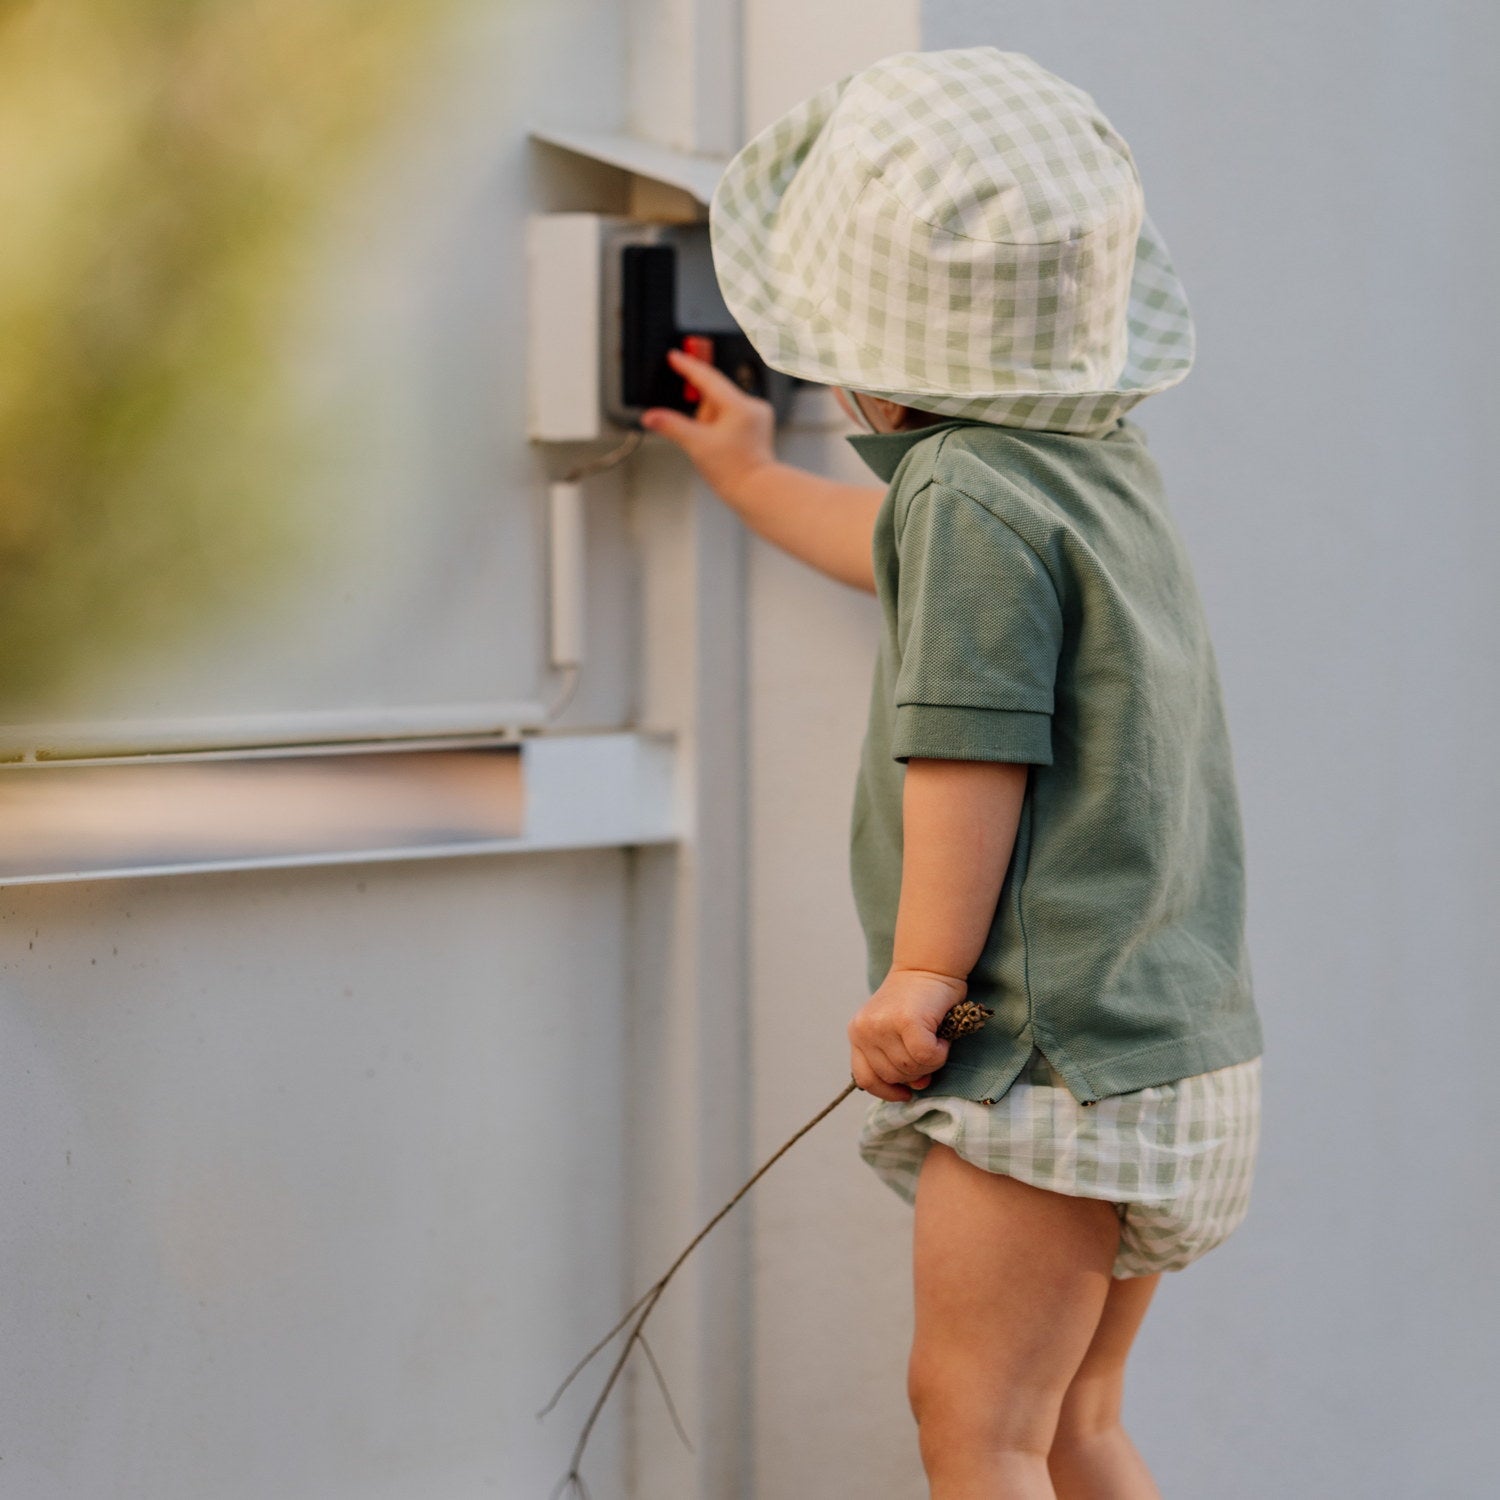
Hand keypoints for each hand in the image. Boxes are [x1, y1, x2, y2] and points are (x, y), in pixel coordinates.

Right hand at [640, 348, 776, 506]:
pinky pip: (733, 416)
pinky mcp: (759, 425)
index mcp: (739, 405)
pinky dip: (722, 426)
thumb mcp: (696, 445)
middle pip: (714, 397)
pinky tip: (724, 445)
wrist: (756, 490)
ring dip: (712, 422)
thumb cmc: (734, 471)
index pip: (708, 378)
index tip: (675, 356)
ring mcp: (758, 415)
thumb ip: (671, 426)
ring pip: (723, 408)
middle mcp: (752, 405)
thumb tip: (651, 416)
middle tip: (703, 435)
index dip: (688, 366)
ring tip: (716, 447)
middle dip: (703, 415)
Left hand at [848, 966, 966, 1102]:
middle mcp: (864, 1030)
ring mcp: (882, 1025)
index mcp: (857, 1033)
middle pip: (893, 1076)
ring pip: (911, 1068)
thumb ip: (897, 1060)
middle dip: (916, 1072)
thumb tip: (914, 1087)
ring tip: (934, 1039)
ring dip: (931, 1062)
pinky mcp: (906, 1021)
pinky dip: (940, 1052)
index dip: (887, 1091)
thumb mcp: (893, 1031)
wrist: (928, 965)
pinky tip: (941, 1037)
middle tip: (929, 1050)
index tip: (905, 1092)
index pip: (865, 1078)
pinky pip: (927, 1056)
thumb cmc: (915, 1001)